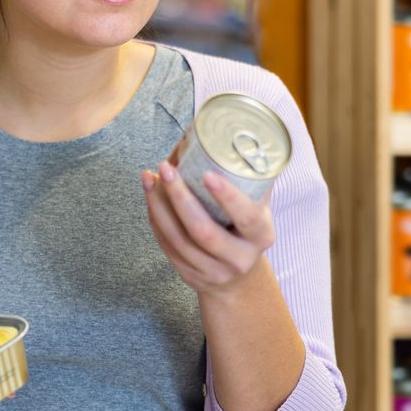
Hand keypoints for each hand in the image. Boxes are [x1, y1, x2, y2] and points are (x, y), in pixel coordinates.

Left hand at [141, 160, 275, 296]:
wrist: (238, 276)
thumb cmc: (245, 227)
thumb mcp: (256, 205)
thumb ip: (247, 177)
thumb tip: (222, 135)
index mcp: (262, 236)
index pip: (246, 217)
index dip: (227, 197)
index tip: (207, 174)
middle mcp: (239, 258)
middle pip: (203, 231)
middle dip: (180, 197)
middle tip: (165, 167)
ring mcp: (213, 271)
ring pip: (178, 240)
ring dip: (159, 206)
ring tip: (149, 177)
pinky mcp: (190, 276)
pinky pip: (167, 246)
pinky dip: (156, 218)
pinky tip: (150, 196)